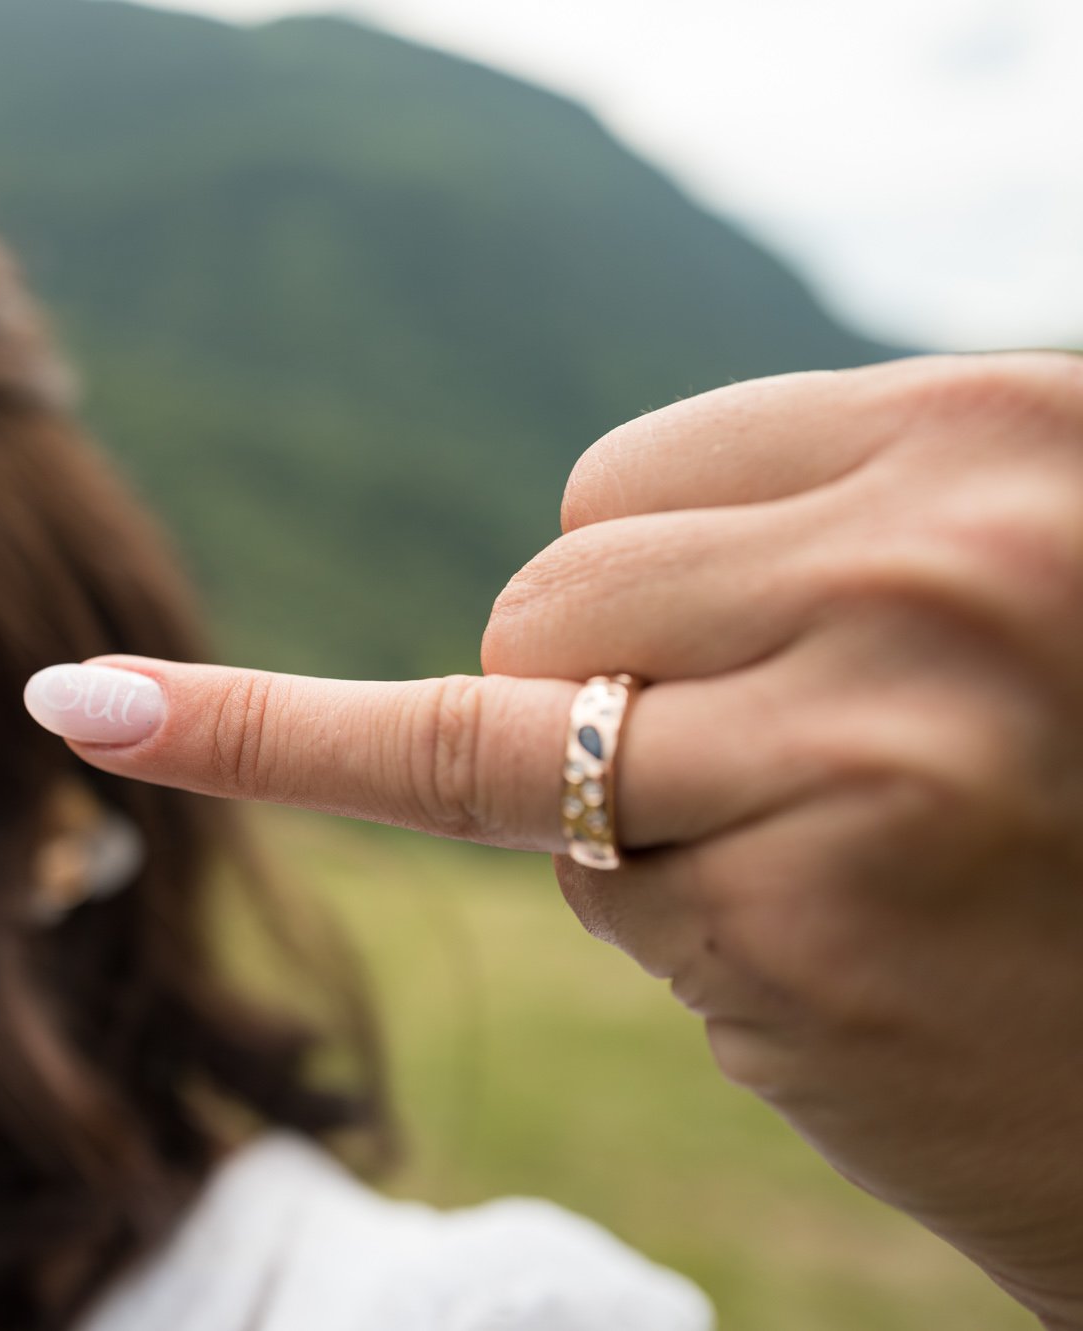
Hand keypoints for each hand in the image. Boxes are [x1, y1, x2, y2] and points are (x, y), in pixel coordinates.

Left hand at [24, 353, 1082, 1326]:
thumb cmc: (1069, 790)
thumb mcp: (994, 580)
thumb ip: (802, 537)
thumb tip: (488, 616)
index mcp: (988, 436)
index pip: (617, 480)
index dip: (646, 591)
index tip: (747, 653)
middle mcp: (936, 571)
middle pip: (544, 604)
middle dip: (601, 696)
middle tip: (782, 770)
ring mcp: (859, 750)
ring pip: (532, 749)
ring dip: (630, 818)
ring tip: (834, 856)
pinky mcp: (794, 930)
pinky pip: (598, 893)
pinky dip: (687, 935)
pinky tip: (860, 958)